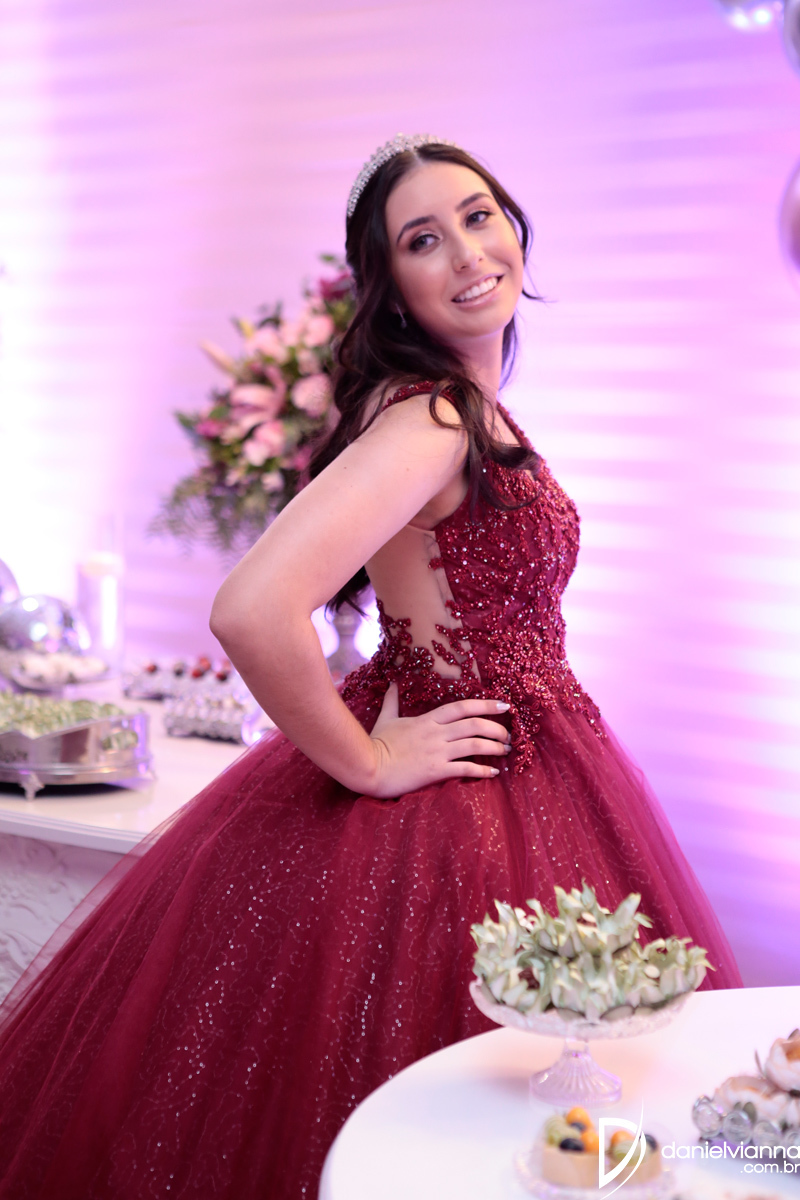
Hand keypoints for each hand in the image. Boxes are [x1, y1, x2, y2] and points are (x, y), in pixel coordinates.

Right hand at [365, 683, 510, 797]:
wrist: (368, 766)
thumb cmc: (376, 743)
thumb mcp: (386, 718)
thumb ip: (392, 701)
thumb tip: (392, 683)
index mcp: (427, 719)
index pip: (462, 707)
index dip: (485, 705)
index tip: (504, 706)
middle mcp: (436, 733)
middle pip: (474, 725)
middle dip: (496, 728)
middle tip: (509, 734)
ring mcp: (436, 752)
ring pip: (474, 745)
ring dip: (494, 747)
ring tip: (506, 751)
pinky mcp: (435, 771)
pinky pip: (464, 769)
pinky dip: (482, 771)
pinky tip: (493, 773)